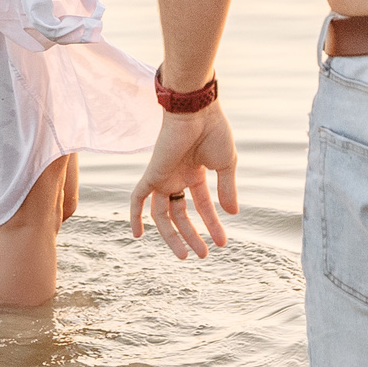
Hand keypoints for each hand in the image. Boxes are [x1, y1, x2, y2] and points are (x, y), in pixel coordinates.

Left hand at [130, 104, 238, 257]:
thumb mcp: (226, 164)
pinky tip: (138, 235)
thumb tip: (232, 214)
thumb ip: (227, 189)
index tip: (222, 242)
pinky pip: (137, 198)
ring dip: (172, 235)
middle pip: (179, 214)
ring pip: (162, 214)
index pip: (201, 205)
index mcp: (195, 173)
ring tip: (186, 255)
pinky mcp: (152, 174)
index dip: (212, 224)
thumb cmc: (214, 131)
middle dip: (191, 235)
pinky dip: (134, 216)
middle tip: (203, 255)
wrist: (197, 111)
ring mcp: (163, 177)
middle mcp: (177, 177)